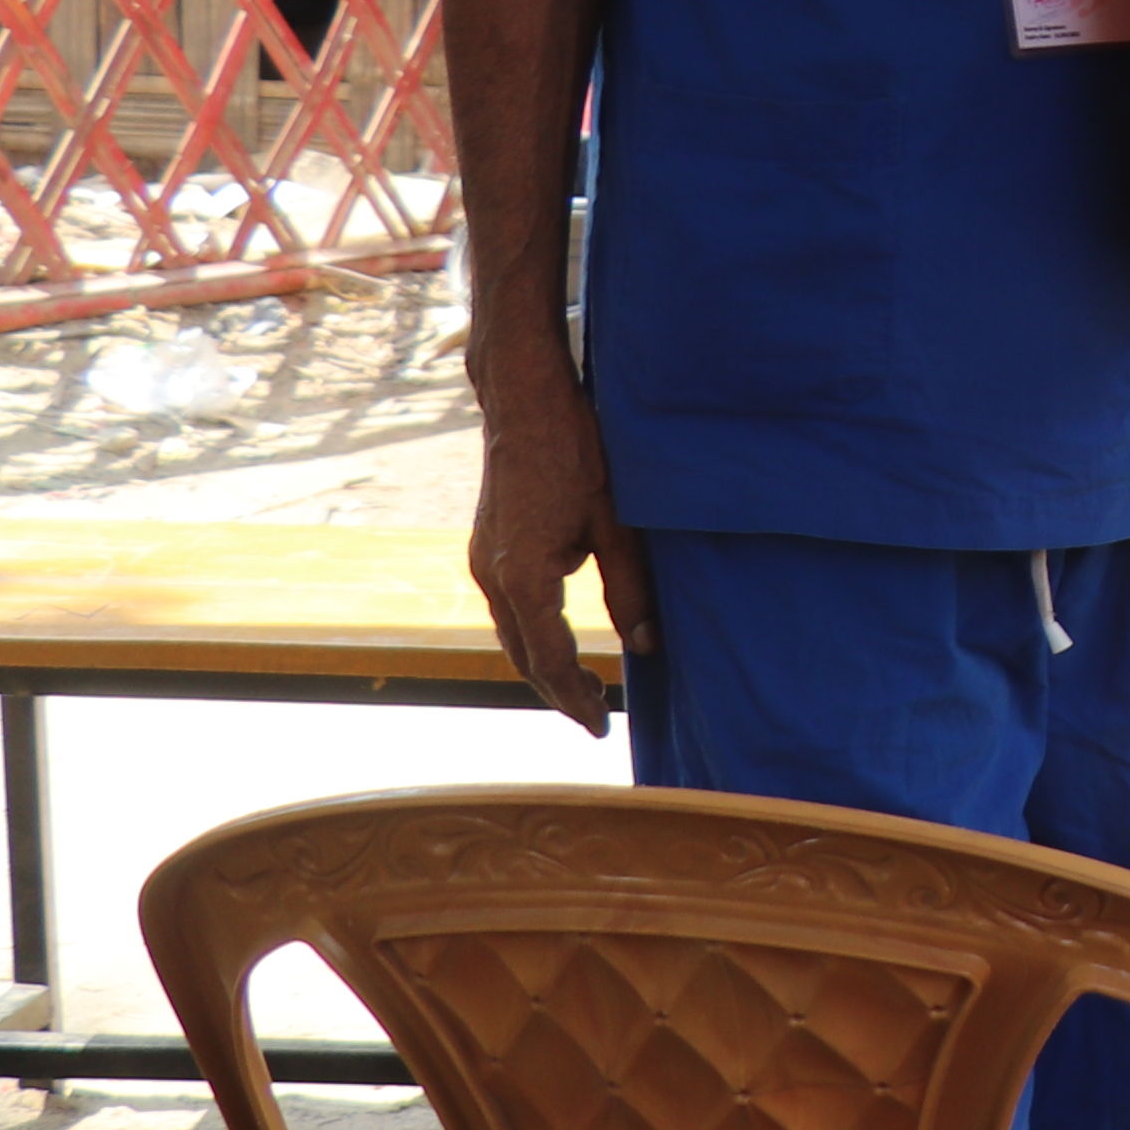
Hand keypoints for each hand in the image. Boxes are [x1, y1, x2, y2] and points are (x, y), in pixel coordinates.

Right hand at [466, 353, 645, 733]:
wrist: (525, 403)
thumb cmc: (577, 454)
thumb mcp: (617, 525)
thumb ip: (631, 590)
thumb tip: (646, 647)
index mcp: (523, 577)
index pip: (548, 660)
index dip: (576, 698)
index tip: (600, 726)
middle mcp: (491, 576)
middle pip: (523, 656)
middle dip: (558, 691)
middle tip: (596, 717)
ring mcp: (483, 560)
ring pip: (511, 634)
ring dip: (543, 666)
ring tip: (585, 687)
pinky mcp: (486, 547)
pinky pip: (507, 608)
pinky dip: (532, 635)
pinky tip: (560, 640)